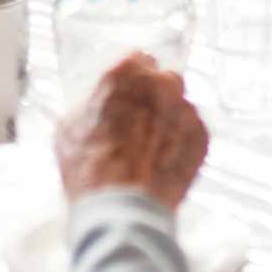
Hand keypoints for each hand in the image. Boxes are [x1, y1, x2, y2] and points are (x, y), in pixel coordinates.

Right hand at [56, 53, 208, 210]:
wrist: (121, 210)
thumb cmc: (89, 169)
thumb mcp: (70, 129)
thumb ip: (91, 106)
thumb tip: (98, 106)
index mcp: (127, 73)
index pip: (138, 61)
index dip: (131, 81)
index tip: (127, 96)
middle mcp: (162, 84)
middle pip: (164, 80)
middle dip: (154, 97)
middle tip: (139, 124)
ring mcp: (185, 110)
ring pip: (179, 106)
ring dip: (169, 120)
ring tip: (151, 149)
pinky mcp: (201, 137)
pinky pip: (192, 132)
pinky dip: (181, 144)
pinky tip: (163, 163)